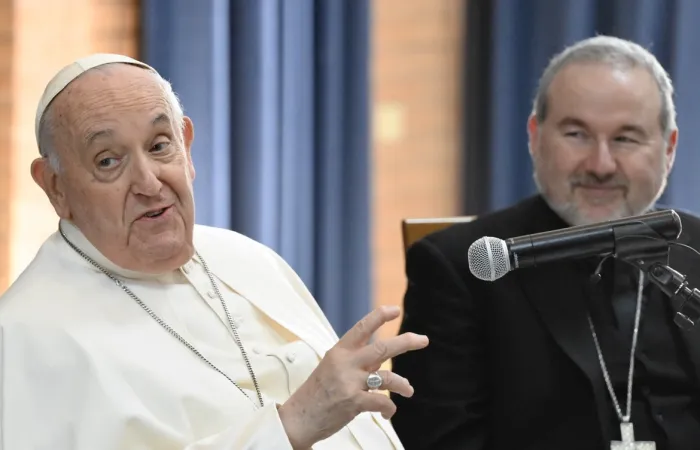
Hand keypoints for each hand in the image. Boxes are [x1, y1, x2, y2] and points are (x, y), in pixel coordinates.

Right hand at [278, 305, 428, 448]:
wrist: (298, 418)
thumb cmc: (316, 393)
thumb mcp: (331, 367)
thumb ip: (356, 361)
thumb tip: (381, 357)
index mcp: (339, 351)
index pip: (362, 327)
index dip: (380, 316)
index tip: (395, 310)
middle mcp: (345, 363)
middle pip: (382, 348)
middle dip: (406, 342)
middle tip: (423, 340)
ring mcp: (349, 382)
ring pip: (388, 377)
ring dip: (403, 384)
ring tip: (408, 389)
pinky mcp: (353, 402)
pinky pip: (382, 402)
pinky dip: (389, 408)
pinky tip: (388, 412)